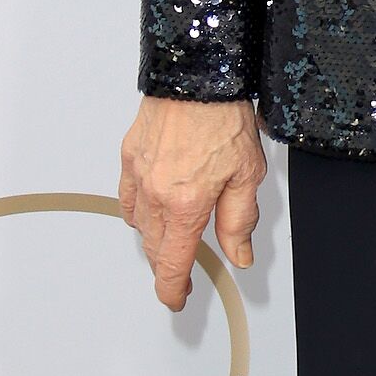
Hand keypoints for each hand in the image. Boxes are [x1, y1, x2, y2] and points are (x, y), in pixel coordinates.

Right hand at [118, 95, 265, 312]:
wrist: (198, 76)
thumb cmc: (224, 118)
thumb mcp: (247, 176)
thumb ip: (239, 222)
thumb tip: (238, 257)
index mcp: (186, 205)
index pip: (172, 263)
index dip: (172, 290)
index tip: (176, 300)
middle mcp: (156, 194)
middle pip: (154, 249)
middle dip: (166, 268)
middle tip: (180, 276)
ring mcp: (139, 175)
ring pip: (140, 225)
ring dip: (153, 242)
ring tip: (170, 244)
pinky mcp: (130, 157)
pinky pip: (127, 198)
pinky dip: (138, 213)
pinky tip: (150, 212)